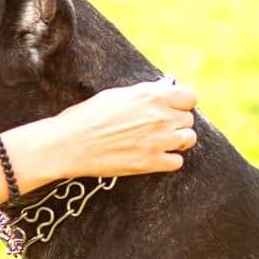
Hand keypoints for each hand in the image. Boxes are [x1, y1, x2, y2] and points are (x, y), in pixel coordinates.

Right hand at [48, 78, 198, 178]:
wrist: (69, 144)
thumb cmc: (86, 117)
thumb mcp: (116, 95)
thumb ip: (143, 95)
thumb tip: (159, 95)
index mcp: (152, 95)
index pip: (190, 98)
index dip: (181, 104)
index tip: (172, 109)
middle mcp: (161, 116)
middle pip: (188, 120)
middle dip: (176, 123)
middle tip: (159, 128)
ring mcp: (159, 140)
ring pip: (188, 140)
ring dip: (176, 141)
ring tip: (159, 142)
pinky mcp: (151, 163)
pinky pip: (177, 162)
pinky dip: (168, 160)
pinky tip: (152, 156)